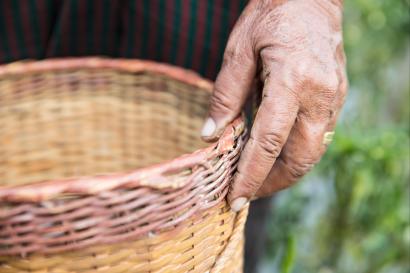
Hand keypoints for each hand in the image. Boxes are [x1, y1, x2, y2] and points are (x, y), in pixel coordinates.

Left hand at [201, 0, 346, 210]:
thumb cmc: (271, 16)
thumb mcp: (238, 50)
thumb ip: (225, 95)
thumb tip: (210, 135)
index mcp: (293, 81)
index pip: (269, 143)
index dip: (251, 176)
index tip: (236, 198)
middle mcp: (320, 94)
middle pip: (300, 157)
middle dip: (272, 183)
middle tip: (246, 193)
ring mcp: (334, 97)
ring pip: (313, 152)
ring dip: (285, 172)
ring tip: (258, 178)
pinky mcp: (337, 97)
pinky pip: (319, 136)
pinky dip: (296, 152)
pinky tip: (275, 153)